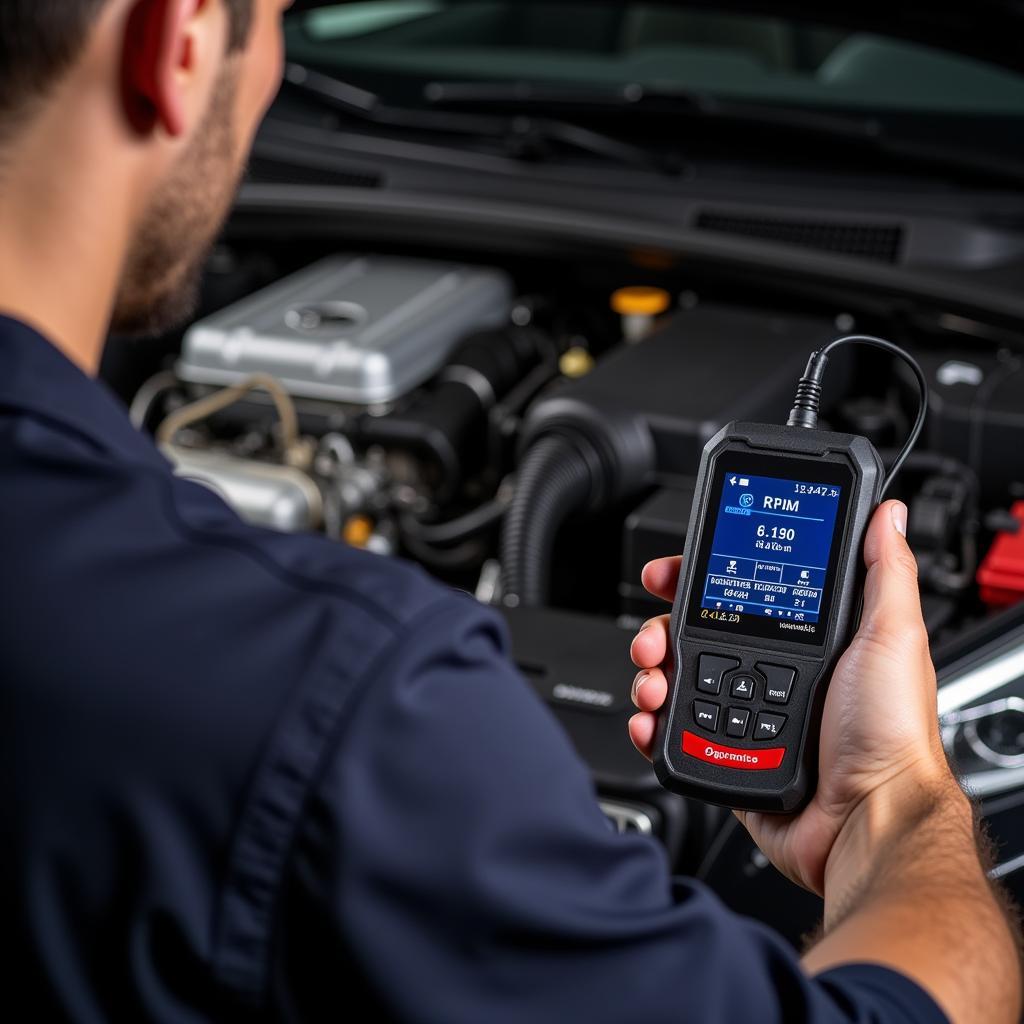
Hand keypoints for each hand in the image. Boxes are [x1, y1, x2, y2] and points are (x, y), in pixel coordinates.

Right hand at [628, 500, 951, 894]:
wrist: (866, 821)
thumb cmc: (890, 736)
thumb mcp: (893, 638)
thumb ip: (885, 572)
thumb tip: (888, 514)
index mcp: (804, 642)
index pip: (738, 594)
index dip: (700, 578)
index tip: (672, 571)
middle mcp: (771, 673)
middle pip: (693, 634)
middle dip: (660, 627)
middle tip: (655, 636)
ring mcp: (744, 715)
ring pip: (676, 680)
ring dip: (651, 674)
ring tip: (654, 682)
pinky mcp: (726, 755)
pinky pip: (674, 733)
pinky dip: (652, 724)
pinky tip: (652, 720)